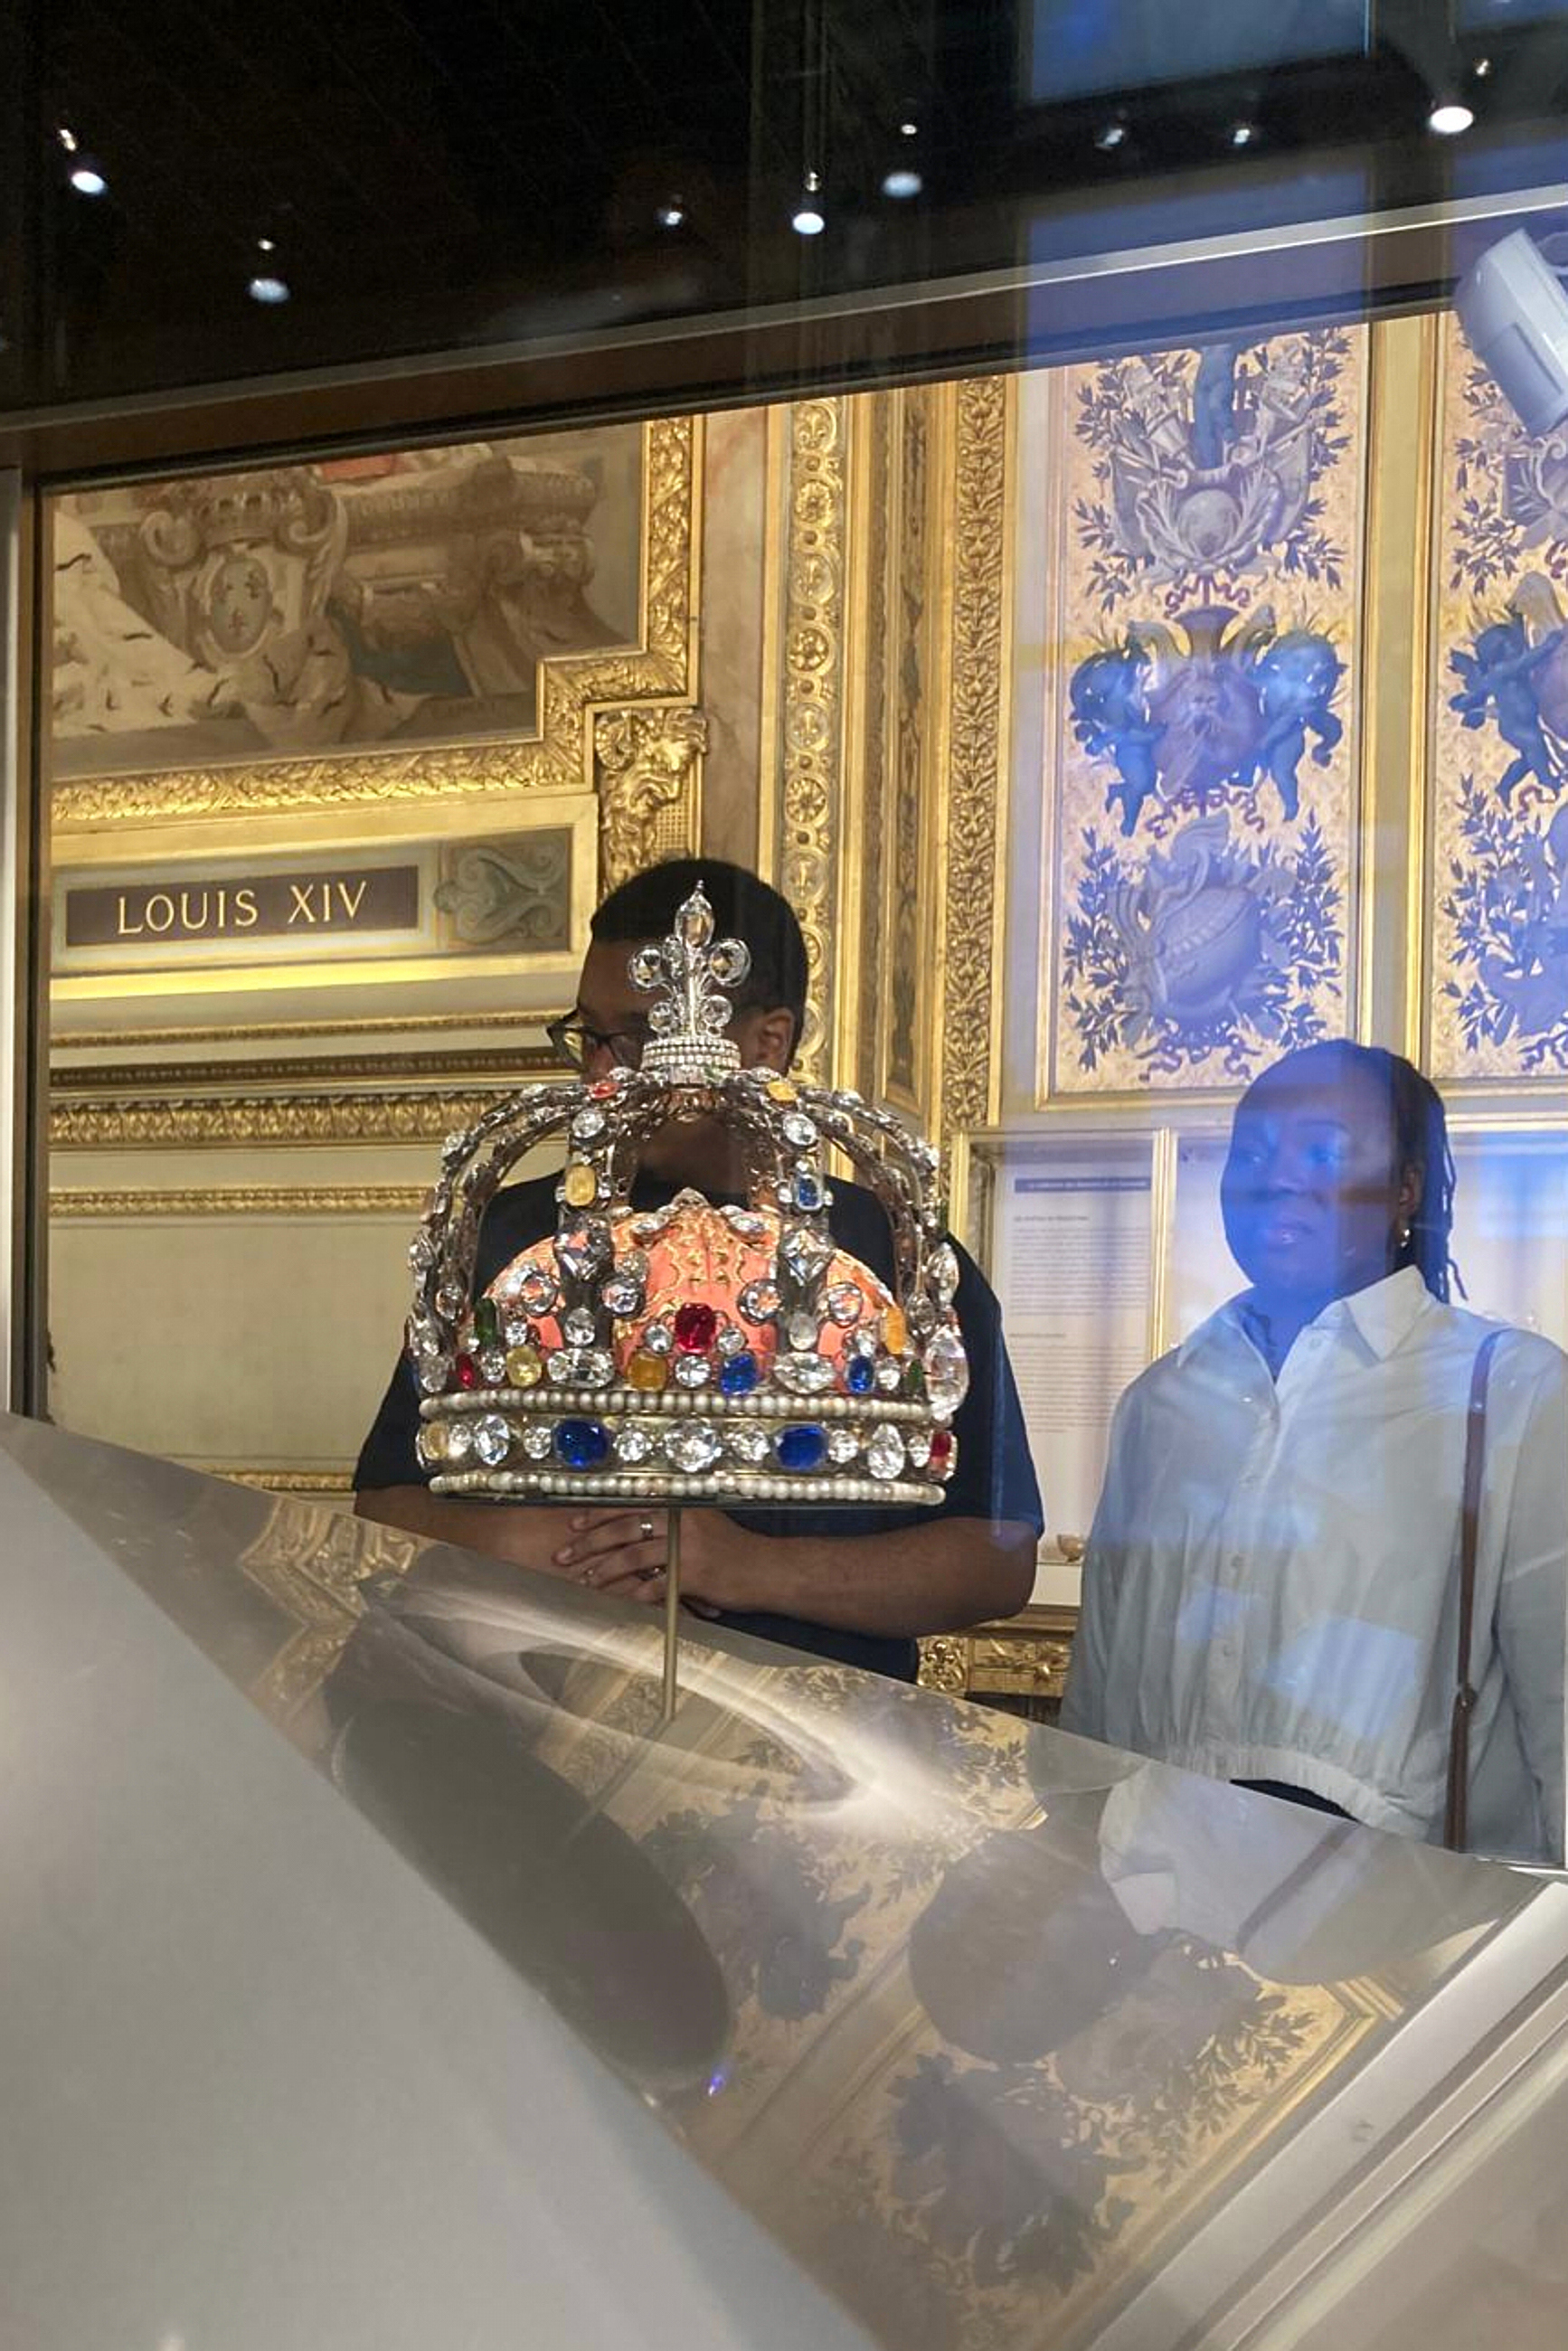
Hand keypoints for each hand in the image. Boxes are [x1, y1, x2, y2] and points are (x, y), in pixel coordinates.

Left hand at [551, 1506, 740, 1614]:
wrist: (767, 1569)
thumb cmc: (734, 1548)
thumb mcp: (703, 1522)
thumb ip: (671, 1520)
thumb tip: (634, 1525)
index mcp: (679, 1503)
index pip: (628, 1503)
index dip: (597, 1513)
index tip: (572, 1523)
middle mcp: (680, 1520)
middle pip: (623, 1528)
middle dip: (589, 1543)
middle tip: (564, 1555)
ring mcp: (686, 1547)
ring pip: (632, 1557)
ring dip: (604, 1571)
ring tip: (585, 1581)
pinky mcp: (692, 1575)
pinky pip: (654, 1586)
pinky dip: (635, 1594)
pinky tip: (622, 1601)